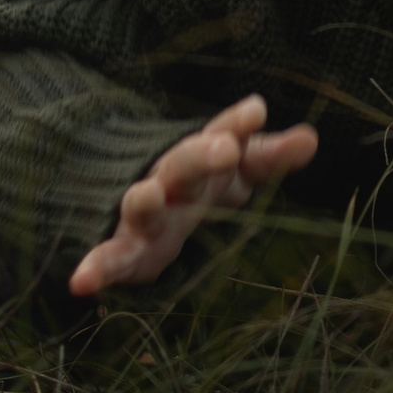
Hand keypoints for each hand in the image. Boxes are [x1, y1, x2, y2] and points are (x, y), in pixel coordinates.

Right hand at [67, 95, 318, 296]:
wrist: (133, 201)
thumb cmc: (202, 185)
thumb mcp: (238, 171)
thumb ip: (269, 156)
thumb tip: (311, 137)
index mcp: (203, 157)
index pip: (223, 134)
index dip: (238, 124)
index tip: (256, 110)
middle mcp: (173, 179)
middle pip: (184, 163)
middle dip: (202, 155)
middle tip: (226, 146)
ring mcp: (145, 215)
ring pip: (142, 203)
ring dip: (144, 200)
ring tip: (146, 195)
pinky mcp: (126, 251)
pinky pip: (110, 258)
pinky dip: (96, 268)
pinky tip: (81, 282)